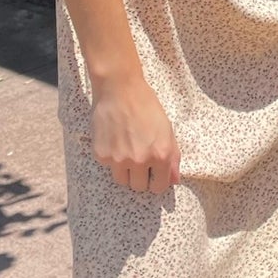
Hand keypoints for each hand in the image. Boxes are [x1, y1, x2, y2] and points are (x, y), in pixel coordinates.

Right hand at [90, 77, 180, 194]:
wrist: (119, 89)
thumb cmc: (146, 106)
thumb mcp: (167, 130)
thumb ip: (172, 158)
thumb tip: (175, 180)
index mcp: (160, 155)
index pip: (159, 187)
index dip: (157, 182)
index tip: (153, 175)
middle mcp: (139, 161)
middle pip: (139, 187)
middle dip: (141, 178)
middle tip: (139, 161)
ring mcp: (118, 159)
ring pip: (122, 181)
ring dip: (125, 171)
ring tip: (126, 151)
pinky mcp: (102, 155)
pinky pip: (108, 166)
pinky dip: (111, 157)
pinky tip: (114, 139)